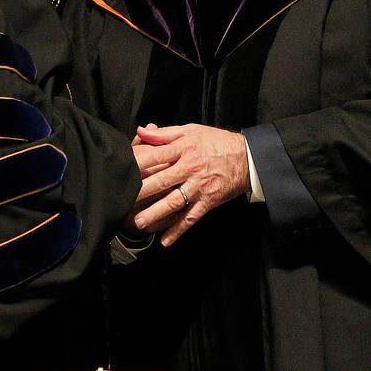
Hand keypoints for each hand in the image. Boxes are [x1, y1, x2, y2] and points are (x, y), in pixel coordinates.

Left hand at [130, 124, 249, 246]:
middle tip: (124, 202)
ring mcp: (199, 186)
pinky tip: (165, 241)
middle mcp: (190, 168)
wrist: (247, 157)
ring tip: (139, 223)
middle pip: (162, 180)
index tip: (123, 171)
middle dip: (142, 192)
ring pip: (174, 202)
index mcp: (184, 148)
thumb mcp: (191, 130)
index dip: (138, 163)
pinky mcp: (208, 201)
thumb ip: (165, 134)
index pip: (156, 155)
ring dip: (156, 213)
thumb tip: (142, 131)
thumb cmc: (217, 142)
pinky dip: (178, 230)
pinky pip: (191, 217)